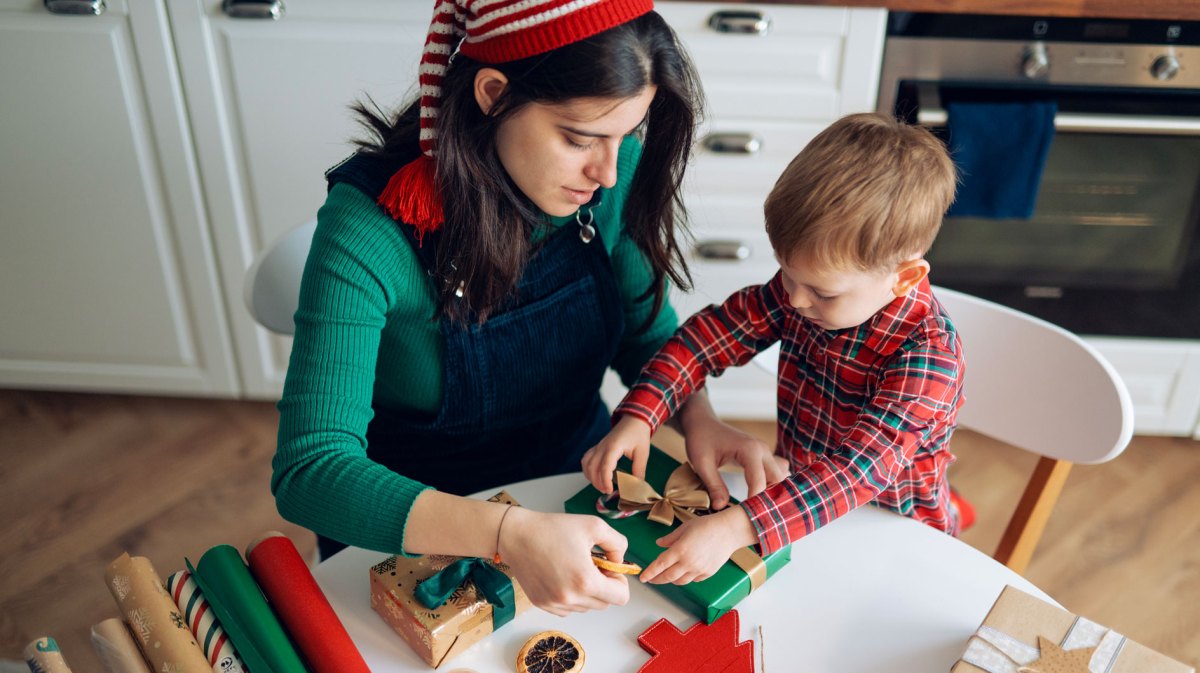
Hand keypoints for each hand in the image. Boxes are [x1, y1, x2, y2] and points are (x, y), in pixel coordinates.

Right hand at [498, 508, 630, 615]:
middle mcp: (571, 598)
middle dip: (604, 585)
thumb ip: (617, 544)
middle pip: (605, 604)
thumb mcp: (594, 526)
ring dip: (588, 592)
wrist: (516, 535)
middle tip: (592, 564)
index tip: (608, 567)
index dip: (620, 581)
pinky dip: (572, 596)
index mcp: (586, 581)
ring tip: (575, 568)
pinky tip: (562, 576)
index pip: (621, 597)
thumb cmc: (552, 528)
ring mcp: (555, 604)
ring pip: (587, 607)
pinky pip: (569, 608)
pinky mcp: (543, 605)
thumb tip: (619, 562)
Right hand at [581, 415, 652, 494]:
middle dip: (597, 482)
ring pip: (586, 463)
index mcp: (614, 447)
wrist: (633, 420)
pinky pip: (586, 459)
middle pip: (592, 467)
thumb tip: (637, 486)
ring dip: (591, 477)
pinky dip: (587, 469)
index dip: (605, 481)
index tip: (610, 490)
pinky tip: (594, 475)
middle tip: (607, 491)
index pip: (605, 466)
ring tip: (601, 485)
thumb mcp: (642, 453)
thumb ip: (639, 470)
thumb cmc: (638, 434)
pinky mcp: (598, 447)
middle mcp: (602, 446)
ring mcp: (598, 446)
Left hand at [640, 507, 757, 584]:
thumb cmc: (707, 525)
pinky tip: (684, 572)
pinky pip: (693, 580)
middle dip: (657, 579)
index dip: (649, 573)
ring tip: (667, 576)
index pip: (659, 565)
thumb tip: (659, 544)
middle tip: (651, 579)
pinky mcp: (708, 573)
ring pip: (680, 581)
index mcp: (680, 550)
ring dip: (671, 580)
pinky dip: (686, 578)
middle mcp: (688, 562)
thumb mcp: (684, 528)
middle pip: (668, 577)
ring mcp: (699, 569)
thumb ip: (670, 538)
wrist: (729, 531)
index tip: (643, 578)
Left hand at [682, 417, 787, 509]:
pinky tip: (762, 500)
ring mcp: (765, 453)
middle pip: (777, 480)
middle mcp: (763, 450)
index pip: (759, 482)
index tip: (747, 518)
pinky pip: (776, 473)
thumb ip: (713, 485)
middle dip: (768, 499)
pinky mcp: (763, 457)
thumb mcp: (702, 463)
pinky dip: (772, 487)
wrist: (703, 423)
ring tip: (759, 511)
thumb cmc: (701, 439)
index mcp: (750, 450)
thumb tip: (721, 507)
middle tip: (755, 518)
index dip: (755, 502)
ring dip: (773, 493)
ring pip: (780, 477)